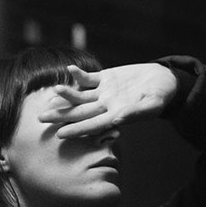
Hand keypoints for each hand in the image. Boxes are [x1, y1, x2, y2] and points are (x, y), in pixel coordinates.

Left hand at [38, 63, 177, 138]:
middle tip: (41, 119)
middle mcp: (106, 105)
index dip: (76, 129)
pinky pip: (89, 78)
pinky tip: (69, 71)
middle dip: (61, 116)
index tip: (60, 134)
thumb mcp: (152, 105)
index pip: (92, 124)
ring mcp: (105, 91)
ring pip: (80, 95)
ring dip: (66, 96)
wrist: (164, 81)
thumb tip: (116, 121)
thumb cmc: (162, 96)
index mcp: (116, 115)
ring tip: (51, 95)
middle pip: (80, 112)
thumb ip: (135, 113)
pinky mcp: (107, 78)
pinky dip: (79, 76)